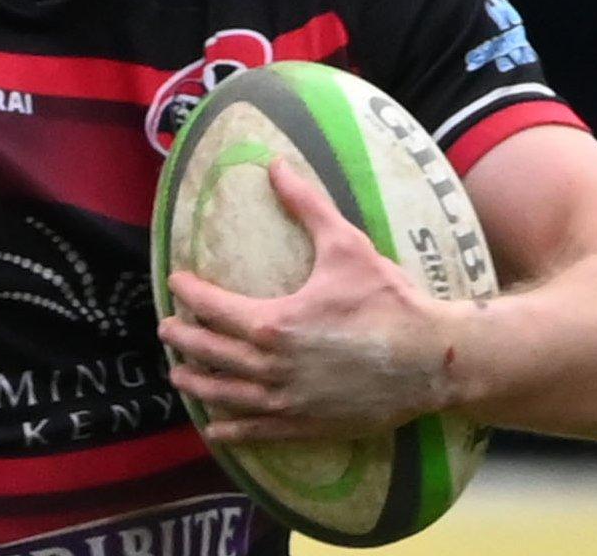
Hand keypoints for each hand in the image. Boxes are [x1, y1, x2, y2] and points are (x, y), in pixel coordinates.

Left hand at [159, 159, 456, 444]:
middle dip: (182, 339)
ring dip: (197, 384)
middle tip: (166, 329)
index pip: (213, 307)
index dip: (189, 293)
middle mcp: (272, 366)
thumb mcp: (346, 245)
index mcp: (274, 323)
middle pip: (210, 353)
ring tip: (179, 375)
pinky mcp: (307, 424)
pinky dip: (231, 431)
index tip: (177, 282)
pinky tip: (216, 429)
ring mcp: (288, 400)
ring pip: (225, 396)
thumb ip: (306, 205)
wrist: (430, 358)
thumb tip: (276, 165)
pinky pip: (257, 432)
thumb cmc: (389, 300)